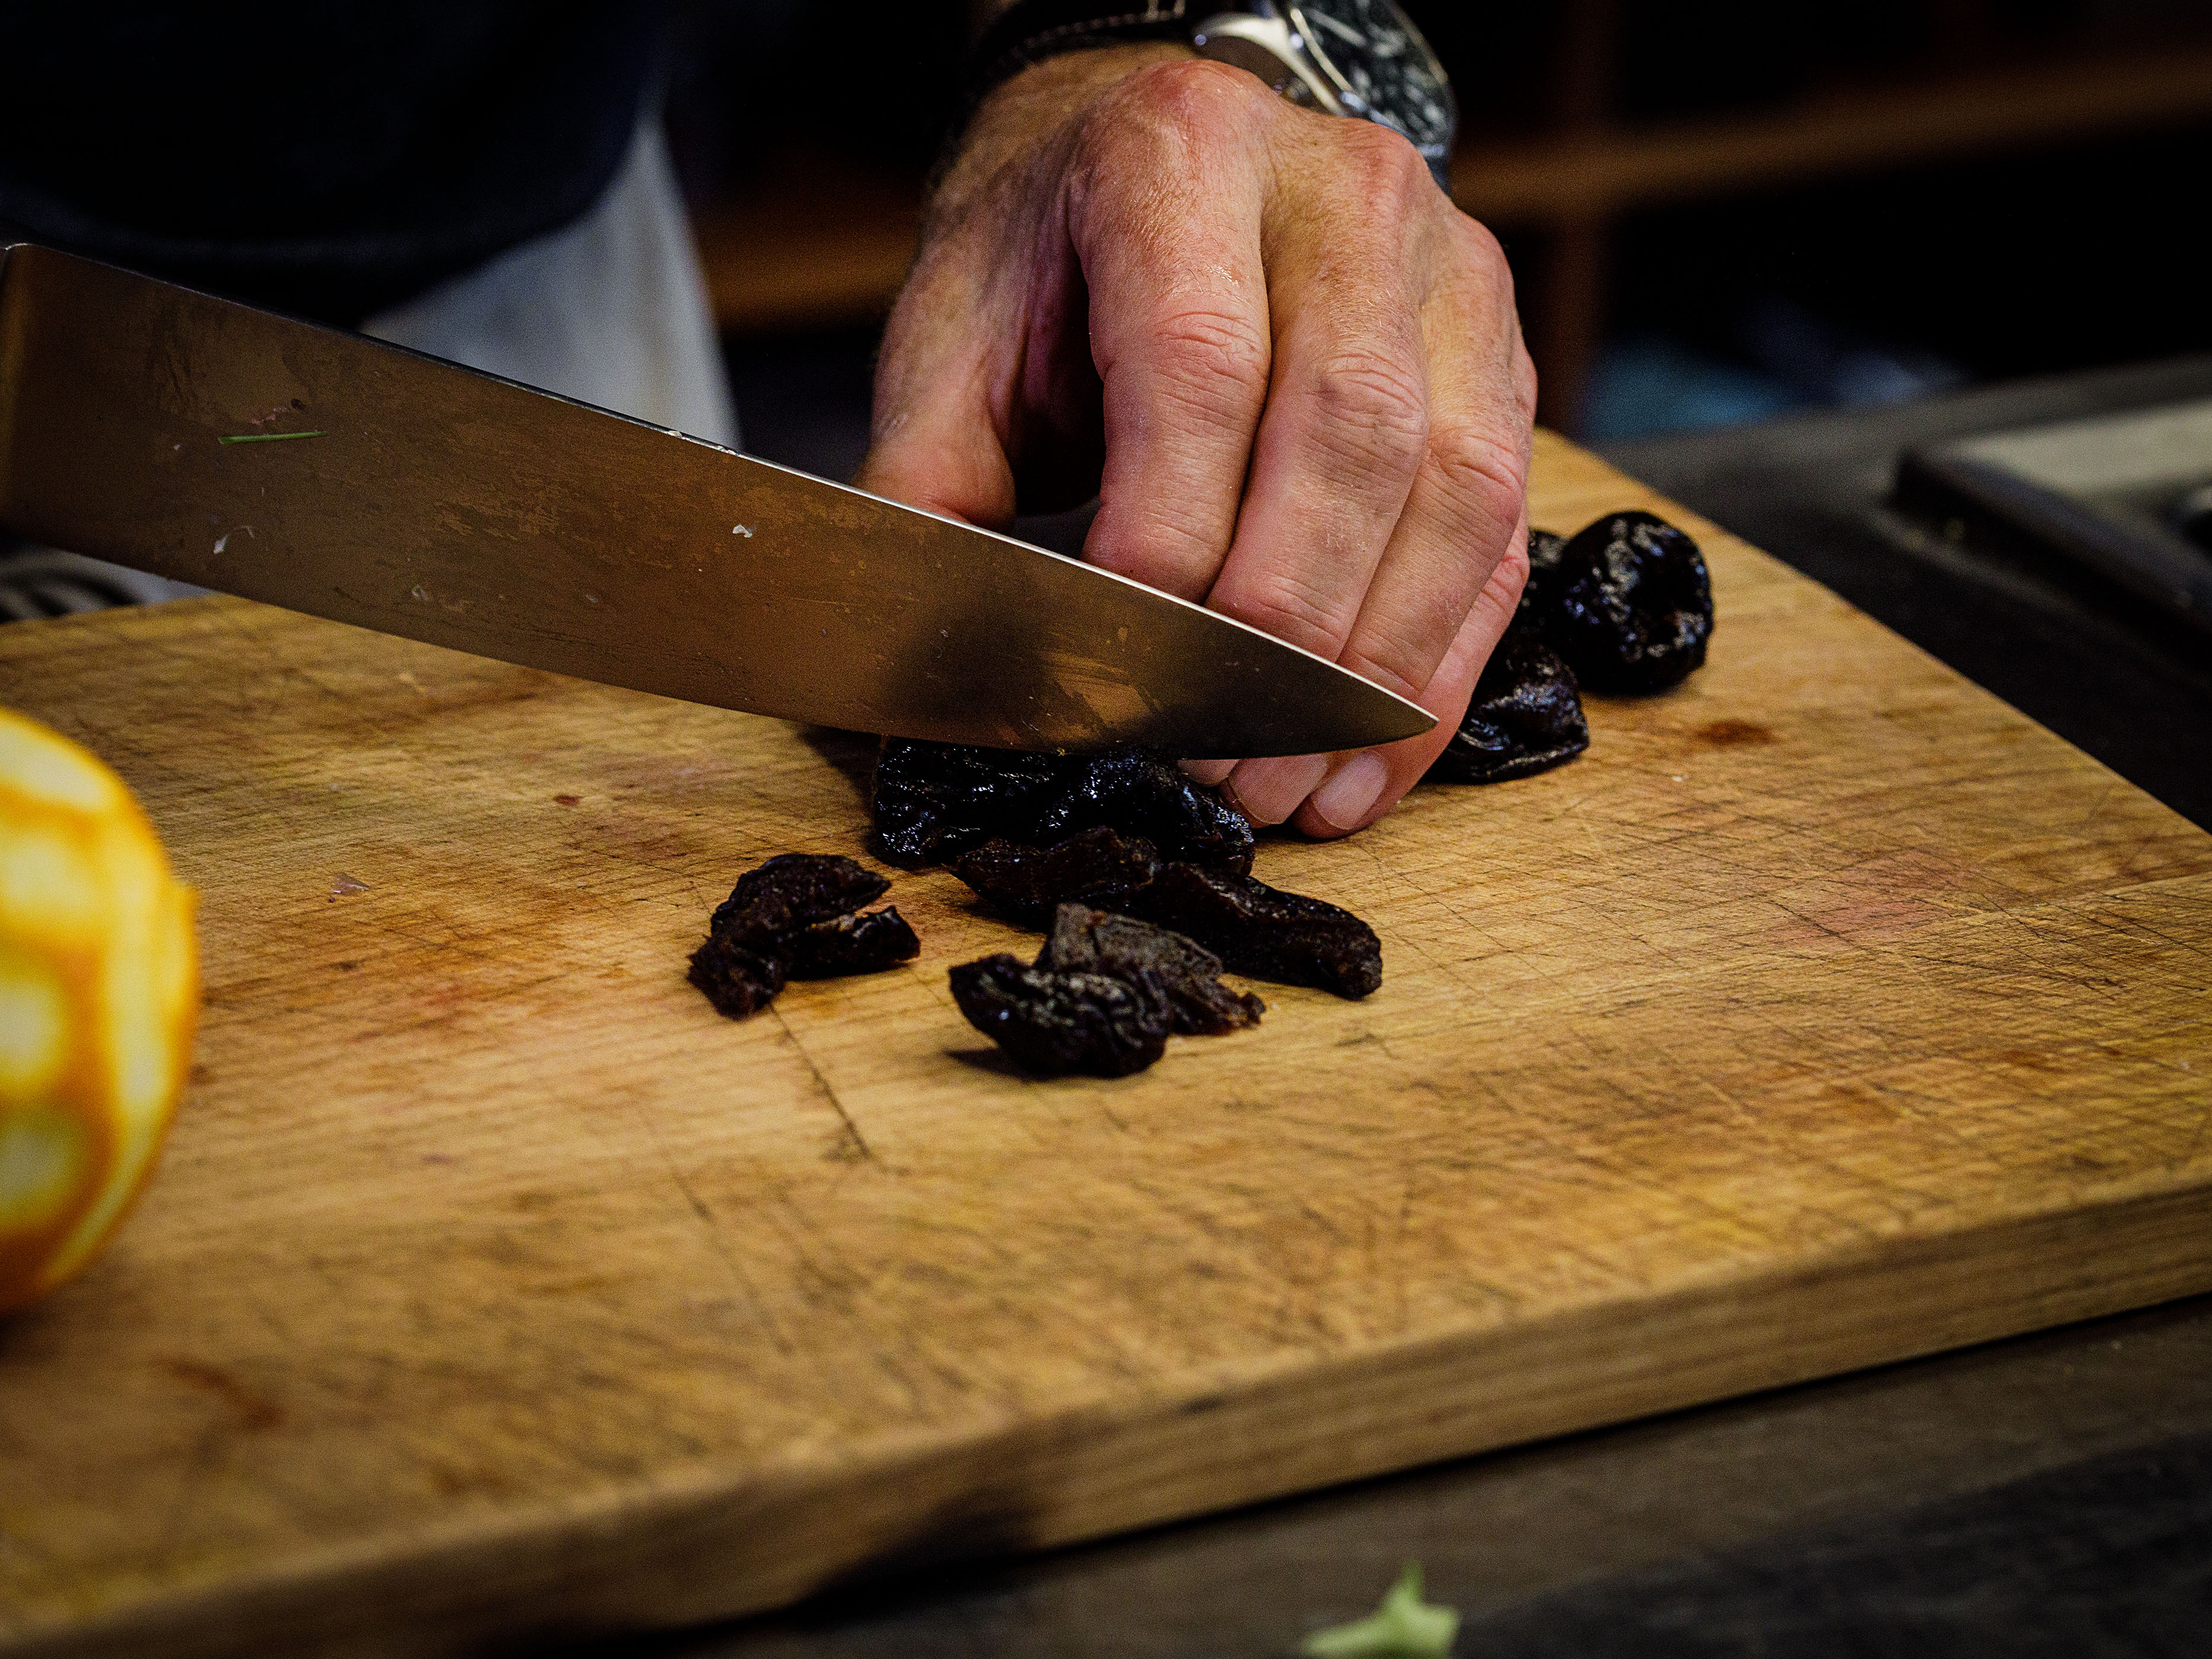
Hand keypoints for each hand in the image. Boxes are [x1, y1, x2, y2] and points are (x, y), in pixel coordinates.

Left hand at [856, 47, 1534, 835]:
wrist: (1168, 153)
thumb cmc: (1053, 258)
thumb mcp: (956, 337)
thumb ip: (931, 484)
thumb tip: (926, 660)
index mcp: (1181, 154)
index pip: (1201, 365)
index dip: (1167, 533)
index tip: (1118, 664)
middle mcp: (1346, 193)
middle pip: (1352, 433)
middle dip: (1280, 629)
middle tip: (1209, 761)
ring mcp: (1449, 275)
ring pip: (1456, 494)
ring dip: (1370, 671)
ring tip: (1280, 788)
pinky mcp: (1503, 362)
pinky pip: (1501, 536)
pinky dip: (1433, 669)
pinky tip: (1357, 763)